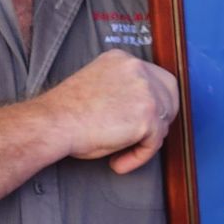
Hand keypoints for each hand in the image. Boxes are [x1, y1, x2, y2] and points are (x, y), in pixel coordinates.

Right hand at [36, 49, 179, 173]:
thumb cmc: (67, 112)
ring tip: (121, 153)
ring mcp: (146, 92)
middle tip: (143, 138)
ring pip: (163, 121)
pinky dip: (139, 157)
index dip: (157, 101)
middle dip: (161, 119)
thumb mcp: (99, 85)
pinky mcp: (147, 116)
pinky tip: (119, 164)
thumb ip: (121, 88)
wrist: (53, 123)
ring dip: (146, 141)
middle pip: (170, 95)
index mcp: (123, 59)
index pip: (158, 78)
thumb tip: (141, 110)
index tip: (146, 120)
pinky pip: (154, 144)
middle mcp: (138, 69)